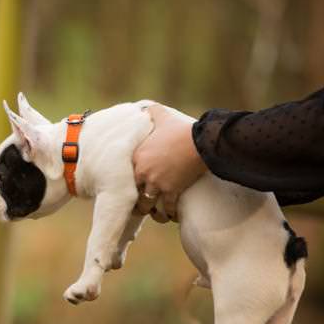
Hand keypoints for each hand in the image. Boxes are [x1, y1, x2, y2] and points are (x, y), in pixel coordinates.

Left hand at [132, 104, 206, 222]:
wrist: (200, 141)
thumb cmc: (180, 129)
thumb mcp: (161, 116)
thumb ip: (150, 112)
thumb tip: (145, 107)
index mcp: (136, 158)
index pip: (123, 177)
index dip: (127, 185)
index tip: (131, 190)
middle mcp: (142, 173)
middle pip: (132, 195)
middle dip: (137, 203)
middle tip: (141, 207)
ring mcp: (156, 183)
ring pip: (147, 207)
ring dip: (153, 213)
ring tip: (158, 215)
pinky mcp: (172, 191)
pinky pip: (167, 209)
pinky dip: (170, 215)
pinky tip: (173, 216)